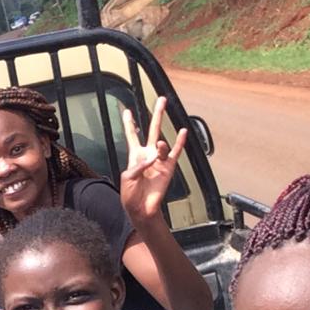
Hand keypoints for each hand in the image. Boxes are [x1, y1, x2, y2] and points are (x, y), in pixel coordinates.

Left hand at [119, 97, 186, 223]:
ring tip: (159, 145)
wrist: (141, 209)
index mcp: (135, 157)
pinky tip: (182, 132)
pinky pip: (175, 153)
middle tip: (161, 100)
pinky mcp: (168, 169)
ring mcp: (159, 161)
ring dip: (161, 144)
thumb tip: (152, 158)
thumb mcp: (127, 179)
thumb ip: (137, 166)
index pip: (132, 136)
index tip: (126, 111)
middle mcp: (148, 156)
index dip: (129, 124)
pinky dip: (179, 143)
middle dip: (157, 115)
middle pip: (152, 130)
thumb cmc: (130, 196)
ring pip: (162, 144)